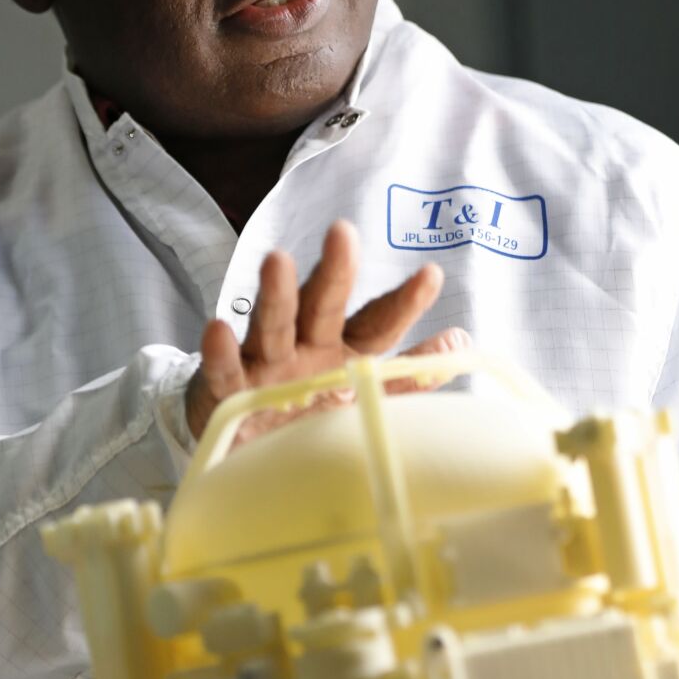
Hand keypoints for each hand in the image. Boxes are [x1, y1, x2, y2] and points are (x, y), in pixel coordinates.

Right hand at [185, 219, 462, 442]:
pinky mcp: (226, 392)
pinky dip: (220, 352)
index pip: (378, 322)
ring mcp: (264, 366)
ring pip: (272, 325)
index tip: (431, 275)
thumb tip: (461, 342)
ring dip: (275, 293)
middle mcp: (305, 348)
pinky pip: (224, 371)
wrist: (242, 444)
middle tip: (344, 233)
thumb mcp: (360, 394)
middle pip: (323, 305)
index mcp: (342, 350)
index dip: (403, 302)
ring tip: (277, 260)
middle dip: (335, 271)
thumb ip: (409, 374)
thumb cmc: (307, 410)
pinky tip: (217, 328)